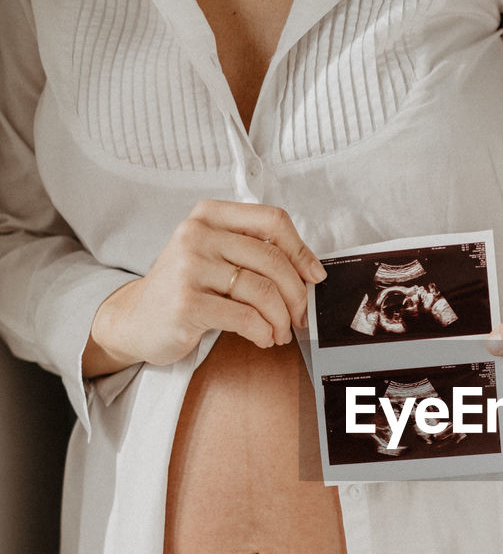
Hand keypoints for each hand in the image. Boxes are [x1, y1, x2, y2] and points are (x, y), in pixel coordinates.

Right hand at [84, 200, 325, 376]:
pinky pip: (245, 318)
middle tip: (300, 317)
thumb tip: (310, 272)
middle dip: (296, 294)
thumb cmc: (186, 288)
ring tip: (279, 332)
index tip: (314, 277)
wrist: (136, 319)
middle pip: (273, 259)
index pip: (272, 220)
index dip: (301, 250)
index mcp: (209, 215)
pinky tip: (262, 338)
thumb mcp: (215, 256)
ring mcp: (189, 267)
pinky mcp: (187, 303)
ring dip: (281, 319)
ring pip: (262, 291)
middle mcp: (197, 234)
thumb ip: (253, 252)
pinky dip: (263, 332)